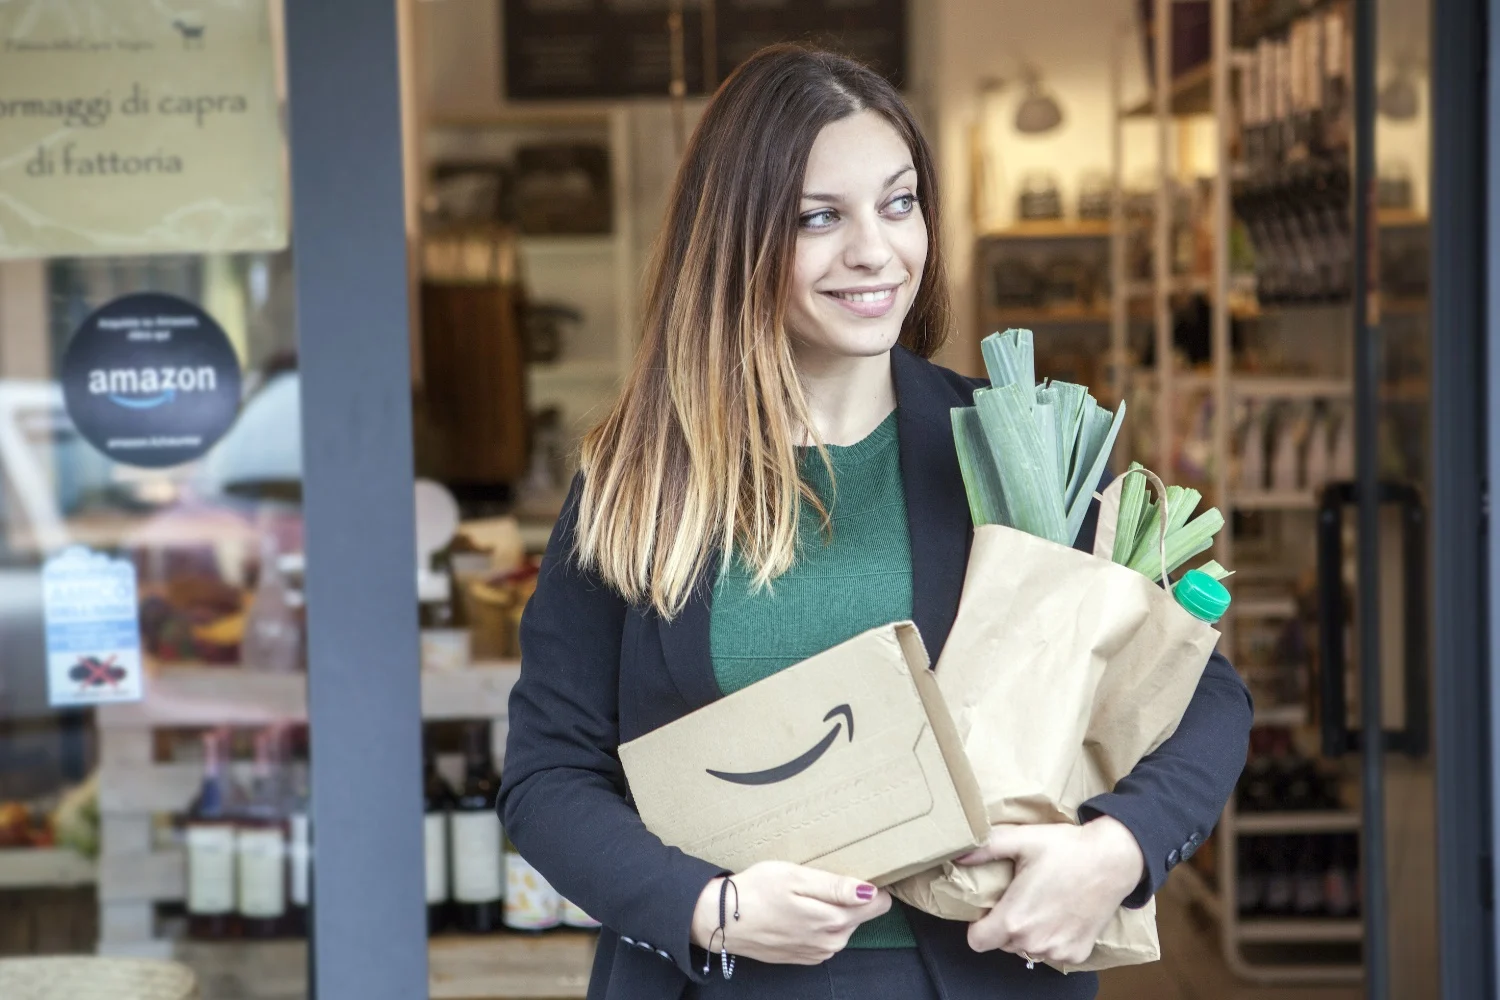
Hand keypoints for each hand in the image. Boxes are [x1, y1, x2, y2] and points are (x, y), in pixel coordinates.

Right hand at [689, 861, 890, 964]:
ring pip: (843, 928)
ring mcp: (817, 952)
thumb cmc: (757, 891)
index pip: (877, 904)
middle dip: (850, 898)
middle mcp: (831, 941)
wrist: (722, 921)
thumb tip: (870, 891)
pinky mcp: (803, 957)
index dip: (871, 885)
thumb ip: (835, 886)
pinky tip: (798, 912)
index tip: (854, 871)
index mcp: (834, 919)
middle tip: (821, 879)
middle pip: (860, 915)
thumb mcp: (796, 877)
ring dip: (833, 911)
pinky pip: (824, 939)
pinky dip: (818, 925)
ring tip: (806, 894)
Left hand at [956, 817, 1144, 967]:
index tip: (990, 909)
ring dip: (1029, 933)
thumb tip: (957, 853)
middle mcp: (1034, 941)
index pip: (977, 942)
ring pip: (1028, 949)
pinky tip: (1061, 914)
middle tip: (1020, 898)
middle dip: (1005, 925)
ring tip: (1041, 904)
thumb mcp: (1021, 839)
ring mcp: (1057, 950)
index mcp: (1015, 919)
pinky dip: (1053, 939)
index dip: (978, 926)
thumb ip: (985, 848)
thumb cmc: (1067, 848)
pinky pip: (1053, 953)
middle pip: (1002, 944)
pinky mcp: (1078, 953)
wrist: (1113, 859)